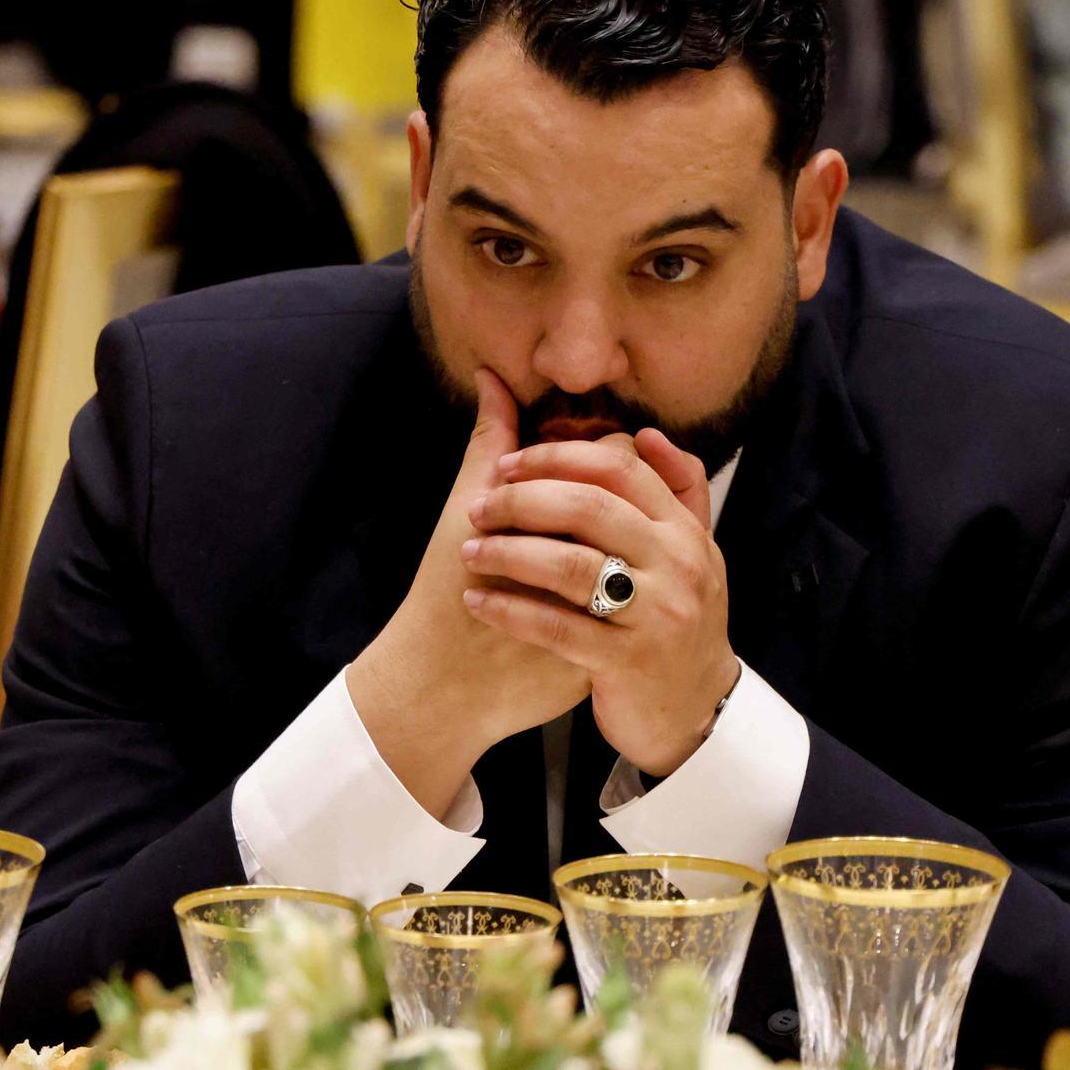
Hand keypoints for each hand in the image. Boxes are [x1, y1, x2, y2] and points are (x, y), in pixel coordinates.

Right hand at [348, 373, 590, 818]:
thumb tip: (493, 378)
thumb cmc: (443, 596)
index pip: (614, 464)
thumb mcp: (464, 513)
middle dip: (608, 498)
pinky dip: (612, 595)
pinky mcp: (605, 658)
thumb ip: (490, 445)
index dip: (592, 455)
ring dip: (616, 546)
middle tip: (573, 503)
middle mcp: (597, 573)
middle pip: (632, 507)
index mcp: (564, 528)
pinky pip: (626, 617)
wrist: (437, 691)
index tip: (560, 465)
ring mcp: (606, 620)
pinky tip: (587, 585)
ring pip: (633, 563)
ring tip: (580, 542)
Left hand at [462, 428, 738, 776]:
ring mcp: (656, 615)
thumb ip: (673, 491)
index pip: (620, 467)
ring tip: (471, 553)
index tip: (510, 462)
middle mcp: (677, 566)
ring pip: (570, 565)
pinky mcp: (628, 662)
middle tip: (480, 507)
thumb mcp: (689, 554)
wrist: (697, 710)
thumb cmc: (675, 623)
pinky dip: (511, 611)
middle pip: (589, 507)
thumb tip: (643, 433)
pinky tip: (478, 602)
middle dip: (523, 500)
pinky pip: (558, 628)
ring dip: (509, 553)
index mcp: (684, 531)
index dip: (558, 457)